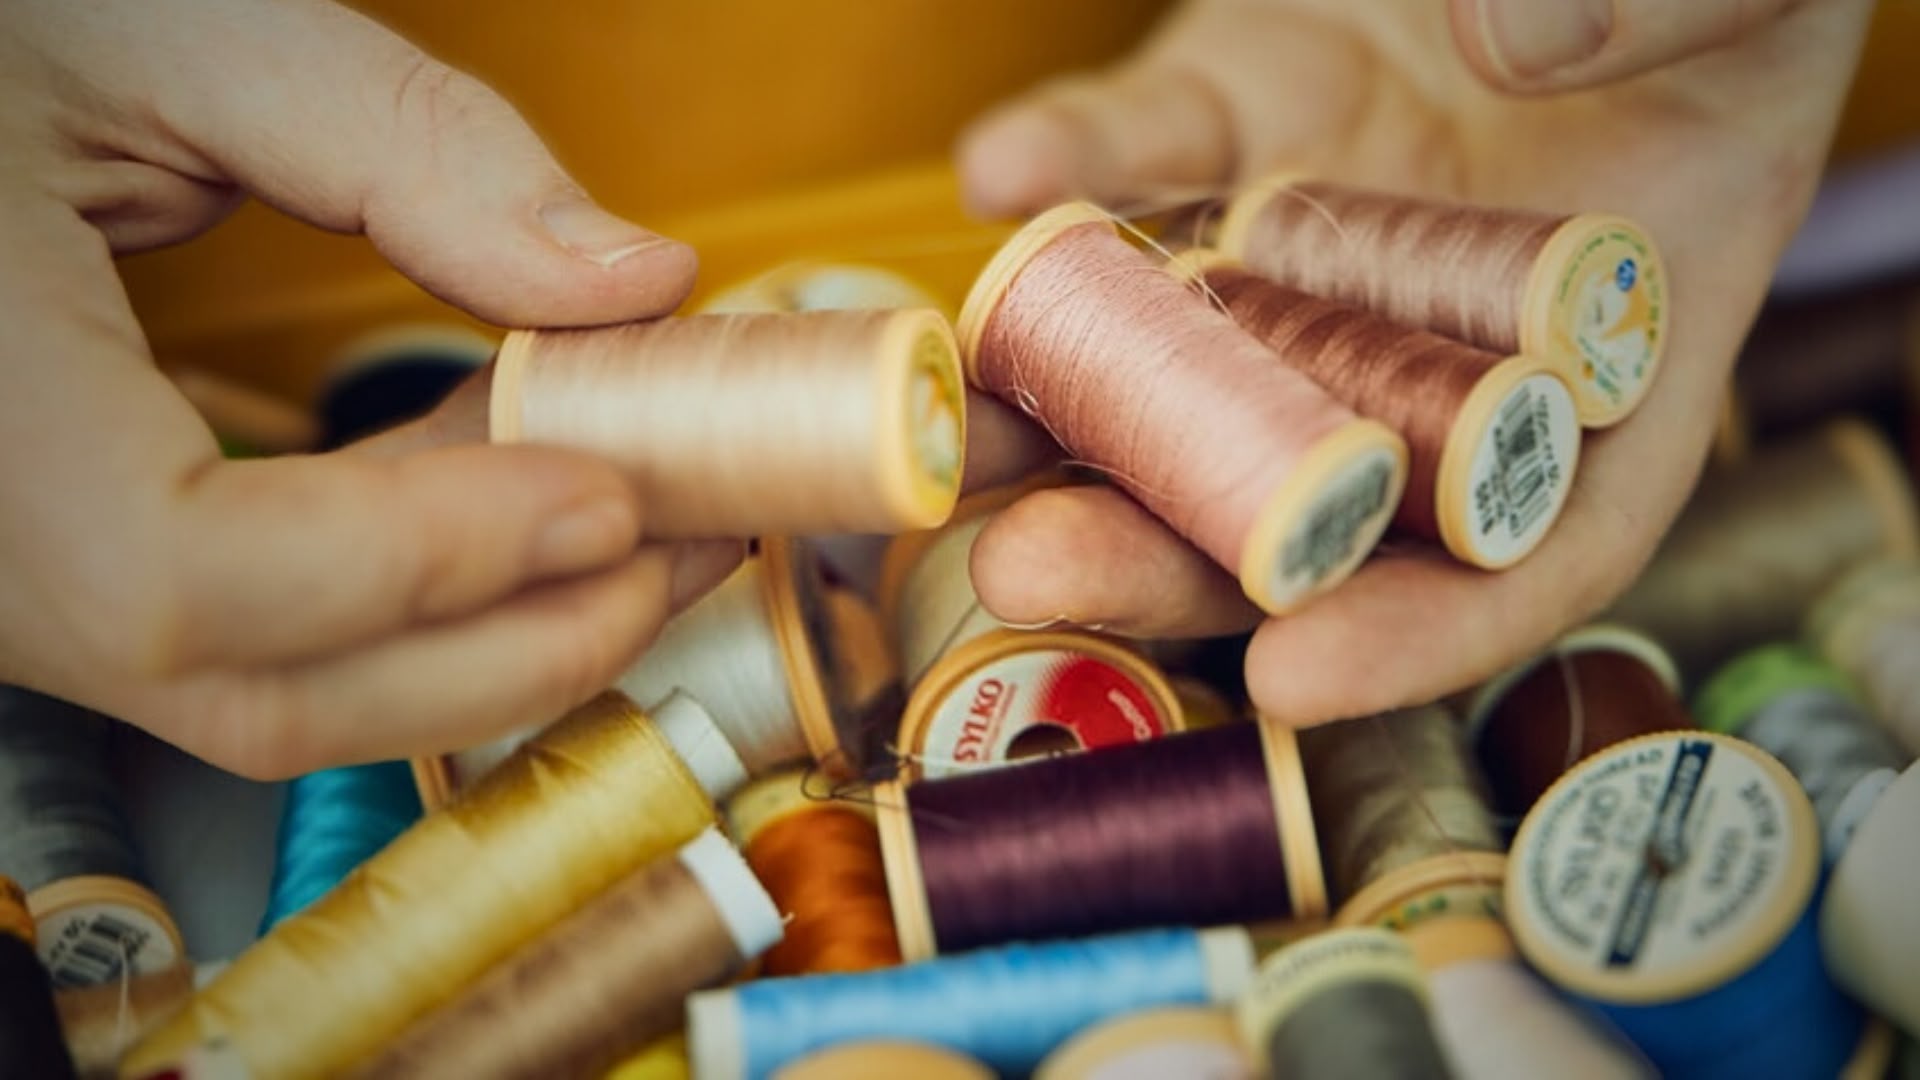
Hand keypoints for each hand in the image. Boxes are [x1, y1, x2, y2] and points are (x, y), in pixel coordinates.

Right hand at [0, 0, 736, 778]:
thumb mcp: (180, 36)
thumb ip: (409, 150)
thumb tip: (626, 281)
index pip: (181, 573)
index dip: (421, 563)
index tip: (607, 499)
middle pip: (257, 696)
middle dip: (507, 643)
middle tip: (678, 542)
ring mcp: (12, 580)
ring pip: (268, 694)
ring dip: (483, 634)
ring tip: (639, 526)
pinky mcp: (67, 572)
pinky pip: (258, 636)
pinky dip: (410, 591)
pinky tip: (516, 496)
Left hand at [955, 0, 1875, 722]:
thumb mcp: (1748, 0)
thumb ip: (1668, 19)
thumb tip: (1518, 49)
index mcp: (1604, 363)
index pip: (1522, 552)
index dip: (1412, 636)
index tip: (1291, 674)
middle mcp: (1434, 338)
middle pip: (1297, 494)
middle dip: (1159, 550)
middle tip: (1034, 572)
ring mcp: (1315, 245)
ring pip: (1183, 364)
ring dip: (1059, 409)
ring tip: (945, 443)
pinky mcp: (1231, 128)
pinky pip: (1142, 157)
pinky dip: (1070, 167)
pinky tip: (1000, 174)